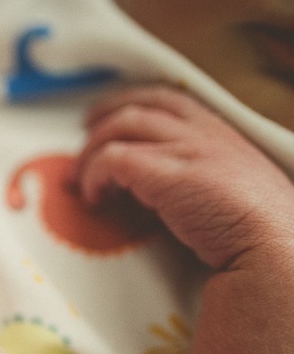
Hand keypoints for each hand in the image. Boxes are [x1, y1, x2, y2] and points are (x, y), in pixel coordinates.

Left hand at [75, 85, 293, 269]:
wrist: (279, 252)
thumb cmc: (262, 234)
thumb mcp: (238, 190)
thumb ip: (209, 177)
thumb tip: (170, 189)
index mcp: (225, 136)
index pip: (173, 102)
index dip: (135, 103)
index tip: (108, 115)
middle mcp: (206, 135)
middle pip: (141, 108)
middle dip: (104, 117)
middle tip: (83, 135)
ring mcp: (188, 150)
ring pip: (121, 127)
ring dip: (92, 150)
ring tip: (80, 178)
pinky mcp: (168, 174)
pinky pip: (113, 159)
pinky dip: (94, 174)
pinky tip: (94, 197)